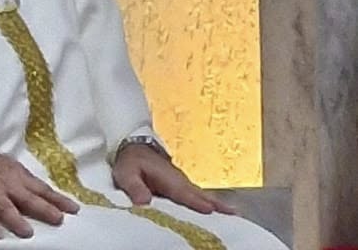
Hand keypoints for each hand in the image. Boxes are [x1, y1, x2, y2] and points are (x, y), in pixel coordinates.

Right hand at [0, 149, 78, 238]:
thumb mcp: (12, 168)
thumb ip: (27, 182)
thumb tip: (48, 195)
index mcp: (18, 176)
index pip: (42, 189)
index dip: (58, 199)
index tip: (74, 209)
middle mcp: (7, 185)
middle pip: (28, 198)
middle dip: (44, 209)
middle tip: (58, 219)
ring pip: (6, 207)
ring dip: (16, 219)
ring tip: (27, 232)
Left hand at [112, 144, 234, 214]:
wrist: (133, 146)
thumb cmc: (130, 162)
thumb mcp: (125, 173)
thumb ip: (134, 187)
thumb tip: (145, 201)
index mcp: (166, 177)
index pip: (182, 192)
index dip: (195, 201)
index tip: (210, 210)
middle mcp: (178, 180)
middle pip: (199, 194)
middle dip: (215, 204)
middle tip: (234, 214)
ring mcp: (182, 182)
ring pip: (202, 194)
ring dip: (217, 203)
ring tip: (233, 214)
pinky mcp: (182, 187)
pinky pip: (198, 195)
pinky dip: (210, 202)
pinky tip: (219, 210)